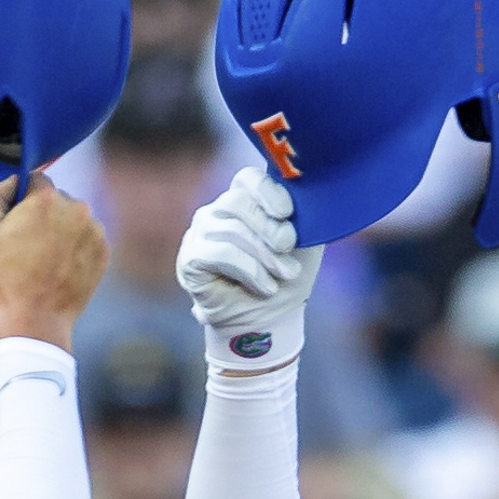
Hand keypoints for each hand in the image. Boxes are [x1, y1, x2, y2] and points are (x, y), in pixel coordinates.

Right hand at [0, 173, 108, 352]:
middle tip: (28, 244)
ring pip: (73, 218)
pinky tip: (60, 266)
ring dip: (62, 229)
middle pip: (57, 199)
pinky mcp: (104, 251)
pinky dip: (75, 246)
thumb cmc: (6, 277)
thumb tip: (10, 180)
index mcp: (47, 199)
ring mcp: (94, 231)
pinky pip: (87, 238)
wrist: (35, 320)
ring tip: (45, 258)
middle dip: (43, 214)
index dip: (22, 200)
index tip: (16, 222)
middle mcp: (77, 208)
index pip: (34, 180)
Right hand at [179, 168, 318, 373]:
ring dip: (265, 255)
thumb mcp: (304, 243)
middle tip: (288, 248)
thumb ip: (305, 216)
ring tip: (284, 274)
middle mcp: (217, 212)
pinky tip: (265, 286)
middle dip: (269, 227)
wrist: (270, 320)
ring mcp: (200, 234)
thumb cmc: (286, 277)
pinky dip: (249, 270)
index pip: (247, 179)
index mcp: (245, 201)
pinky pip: (220, 253)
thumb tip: (308, 196)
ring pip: (231, 230)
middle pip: (237, 202)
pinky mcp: (190, 259)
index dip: (267, 191)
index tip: (287, 212)